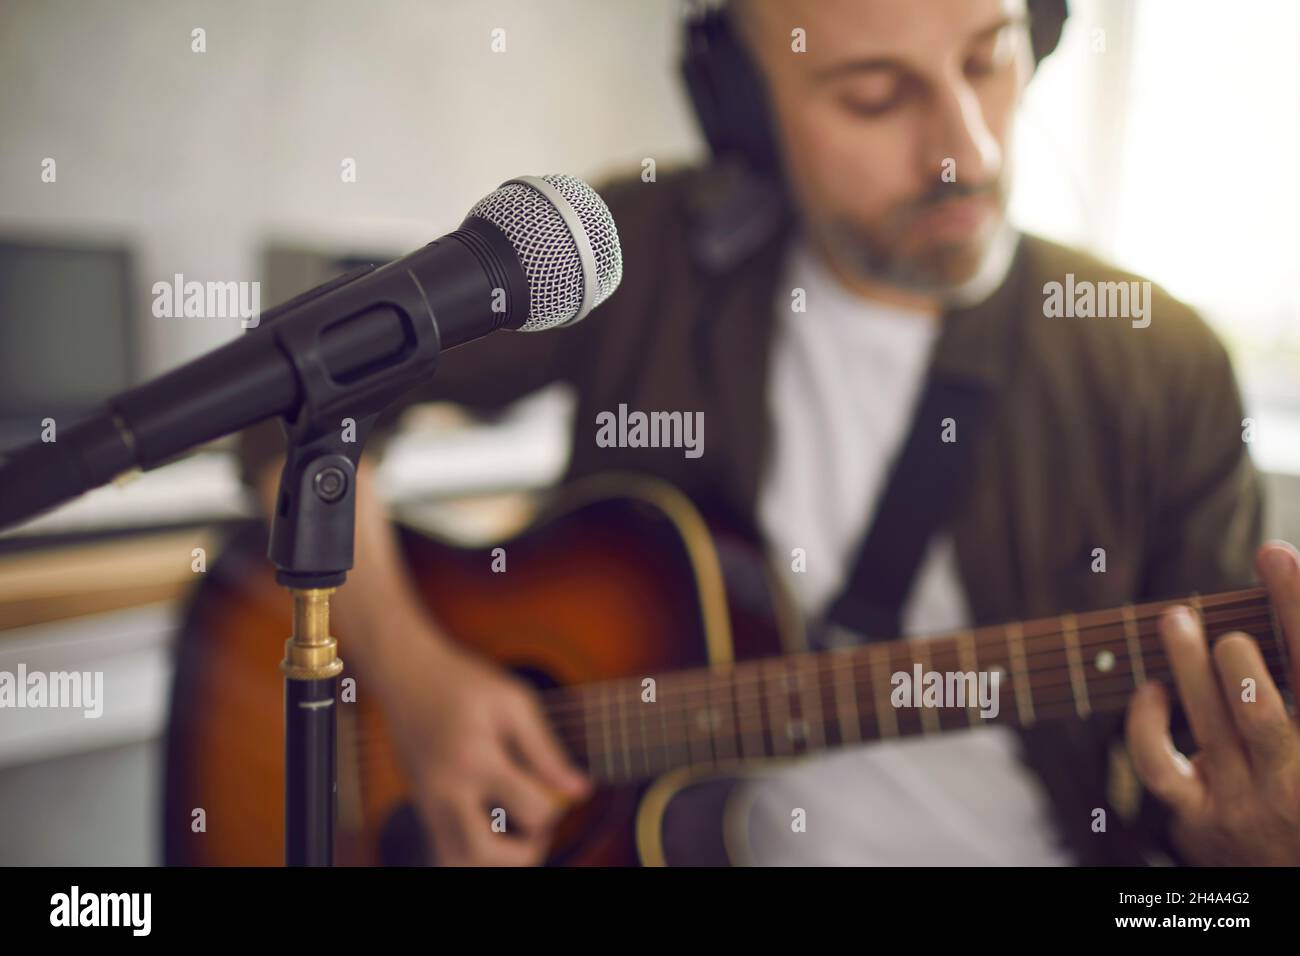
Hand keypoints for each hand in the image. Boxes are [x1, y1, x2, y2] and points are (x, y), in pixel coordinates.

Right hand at [371, 613, 591, 865]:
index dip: (559, 806)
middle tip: (539, 825)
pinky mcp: (421, 806)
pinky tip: (492, 824)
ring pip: (458, 860)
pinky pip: (446, 849)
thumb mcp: (514, 701)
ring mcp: (429, 802)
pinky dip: (473, 850)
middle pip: (486, 853)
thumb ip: (546, 749)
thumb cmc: (464, 682)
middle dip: (525, 851)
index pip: (532, 810)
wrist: (407, 674)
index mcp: (477, 760)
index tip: (561, 787)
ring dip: (495, 858)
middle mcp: (448, 789)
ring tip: (515, 831)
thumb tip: (580, 790)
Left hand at [1126, 541, 1299, 864]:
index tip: (1276, 554)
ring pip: (1211, 726)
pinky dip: (1147, 724)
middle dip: (1241, 656)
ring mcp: (1245, 800)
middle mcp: (1295, 779)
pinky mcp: (1198, 815)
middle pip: (1265, 706)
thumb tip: (1283, 609)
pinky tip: (1153, 688)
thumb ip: (1298, 668)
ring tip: (1174, 619)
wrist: (1293, 869)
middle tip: (1223, 621)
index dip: (1296, 608)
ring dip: (1189, 666)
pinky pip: (1160, 766)